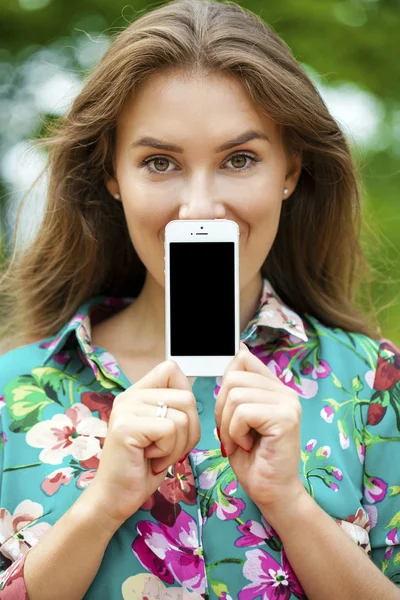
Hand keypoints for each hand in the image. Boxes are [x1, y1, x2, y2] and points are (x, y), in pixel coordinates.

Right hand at [86, 360, 200, 527]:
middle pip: (186, 397)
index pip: (172, 369)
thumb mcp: (163, 431)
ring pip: (182, 417)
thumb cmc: (143, 467)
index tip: (175, 424)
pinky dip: (168, 452)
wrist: (115, 498)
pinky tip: (150, 460)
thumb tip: (192, 395)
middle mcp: (129, 396)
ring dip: (178, 446)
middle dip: (189, 431)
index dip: (185, 395)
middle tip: (168, 449)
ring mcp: (126, 409)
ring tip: (157, 456)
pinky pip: (170, 430)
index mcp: (137, 393)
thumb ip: (174, 408)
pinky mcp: (126, 426)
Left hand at [214, 341, 305, 514]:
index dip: (226, 384)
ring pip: (234, 395)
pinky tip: (249, 446)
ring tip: (241, 442)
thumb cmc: (253, 459)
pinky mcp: (286, 418)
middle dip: (222, 410)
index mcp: (275, 387)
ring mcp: (288, 403)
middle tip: (234, 434)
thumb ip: (239, 386)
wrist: (271, 493)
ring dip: (228, 425)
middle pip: (232, 378)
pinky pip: (242, 413)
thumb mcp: (238, 417)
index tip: (231, 412)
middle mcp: (285, 391)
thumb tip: (239, 348)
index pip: (242, 359)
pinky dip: (235, 433)